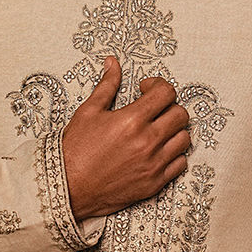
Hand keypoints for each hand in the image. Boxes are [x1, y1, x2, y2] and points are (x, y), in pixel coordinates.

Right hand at [62, 56, 190, 220]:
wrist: (67, 188)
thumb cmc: (75, 151)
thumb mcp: (88, 112)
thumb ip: (106, 86)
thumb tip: (113, 63)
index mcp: (131, 120)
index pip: (166, 93)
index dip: (158, 86)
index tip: (146, 90)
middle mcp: (147, 141)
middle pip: (180, 114)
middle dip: (169, 106)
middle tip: (154, 110)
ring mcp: (154, 164)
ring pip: (184, 138)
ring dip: (173, 130)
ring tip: (157, 130)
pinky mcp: (155, 183)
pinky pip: (180, 164)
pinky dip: (174, 155)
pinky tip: (158, 151)